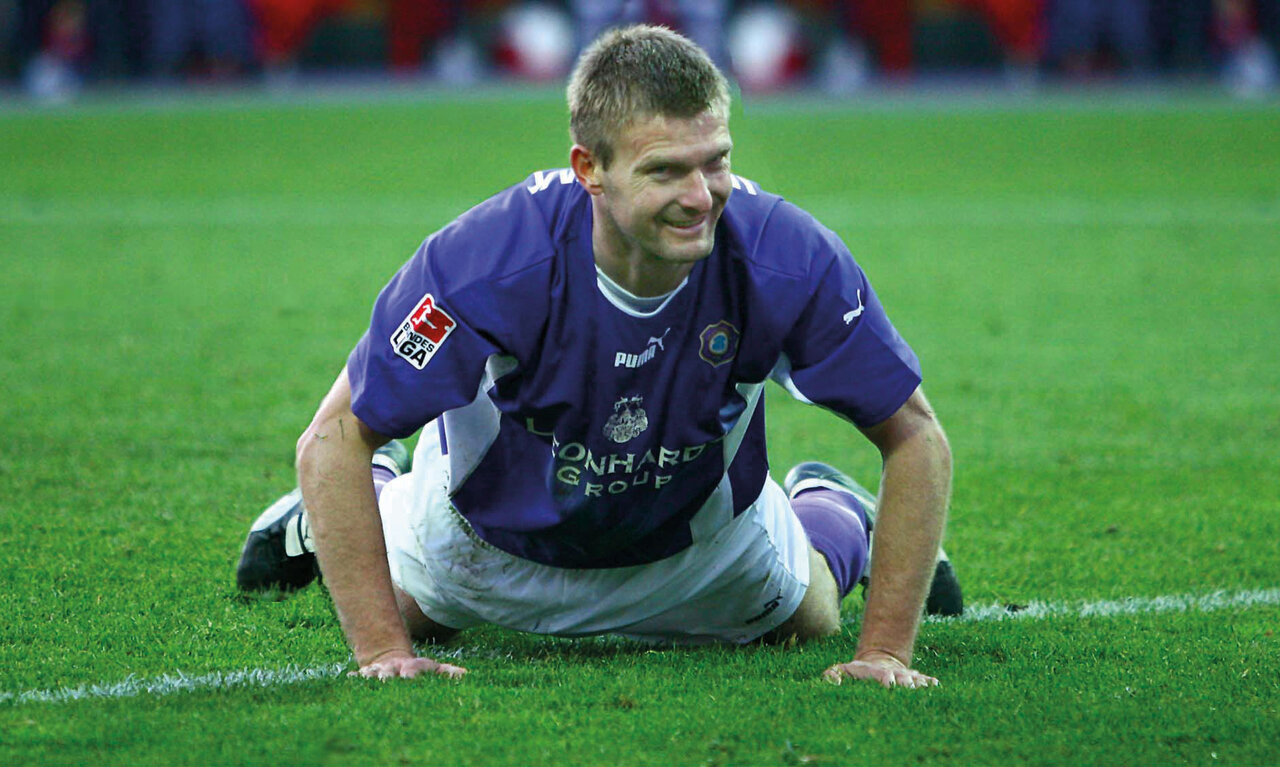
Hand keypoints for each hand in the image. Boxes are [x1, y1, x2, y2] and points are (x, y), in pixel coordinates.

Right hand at [349, 650, 466, 680]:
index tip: (409, 675)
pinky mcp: (364, 678)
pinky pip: (356, 679)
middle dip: (386, 676)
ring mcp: (377, 673)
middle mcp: (392, 670)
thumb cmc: (414, 669)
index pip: (410, 670)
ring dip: (369, 677)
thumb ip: (447, 672)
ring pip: (371, 675)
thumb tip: (465, 675)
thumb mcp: (431, 669)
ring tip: (365, 677)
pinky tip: (349, 679)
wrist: (390, 658)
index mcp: (409, 669)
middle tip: (385, 680)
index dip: (410, 672)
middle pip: (388, 673)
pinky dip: (353, 679)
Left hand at [823, 651, 937, 688]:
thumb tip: (831, 680)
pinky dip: (930, 683)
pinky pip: (924, 680)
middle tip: (910, 688)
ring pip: (914, 680)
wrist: (878, 660)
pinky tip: (936, 685)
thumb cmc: (857, 671)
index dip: (885, 679)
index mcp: (875, 672)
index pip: (881, 675)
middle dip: (905, 683)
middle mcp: (892, 673)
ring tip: (926, 688)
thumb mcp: (843, 669)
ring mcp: (904, 676)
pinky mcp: (914, 679)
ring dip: (919, 684)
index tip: (889, 683)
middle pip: (900, 678)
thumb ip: (833, 674)